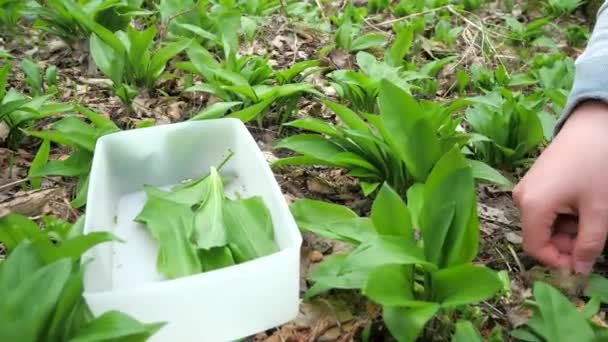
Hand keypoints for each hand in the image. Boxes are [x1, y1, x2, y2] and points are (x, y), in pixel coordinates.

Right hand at [513, 101, 607, 273]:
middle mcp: (521, 198)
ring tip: (592, 215)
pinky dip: (563, 215)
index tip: (583, 263)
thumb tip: (579, 270)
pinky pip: (543, 209)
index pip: (536, 248)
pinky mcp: (533, 182)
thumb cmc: (597, 166)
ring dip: (567, 229)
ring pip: (542, 223)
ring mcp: (525, 188)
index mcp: (532, 206)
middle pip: (539, 236)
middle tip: (594, 236)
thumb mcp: (599, 210)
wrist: (593, 125)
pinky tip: (582, 204)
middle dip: (565, 243)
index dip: (558, 261)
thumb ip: (589, 244)